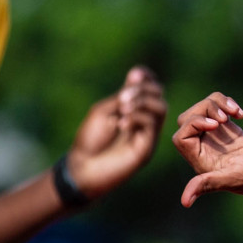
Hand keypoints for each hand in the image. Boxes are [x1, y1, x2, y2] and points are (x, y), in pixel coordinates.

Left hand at [67, 66, 168, 199]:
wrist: (82, 168)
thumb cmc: (90, 140)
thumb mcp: (104, 111)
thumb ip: (123, 96)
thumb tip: (138, 73)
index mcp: (133, 108)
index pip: (150, 87)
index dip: (146, 77)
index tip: (135, 74)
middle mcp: (144, 120)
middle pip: (159, 94)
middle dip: (143, 90)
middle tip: (122, 98)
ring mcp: (147, 134)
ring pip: (160, 108)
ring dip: (142, 103)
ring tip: (122, 110)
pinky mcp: (147, 148)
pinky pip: (151, 124)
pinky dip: (137, 118)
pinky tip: (121, 124)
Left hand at [171, 92, 242, 205]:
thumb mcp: (235, 177)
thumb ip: (208, 184)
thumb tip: (185, 202)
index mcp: (202, 164)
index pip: (181, 136)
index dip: (194, 124)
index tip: (217, 124)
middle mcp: (207, 152)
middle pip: (188, 120)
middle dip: (205, 110)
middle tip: (225, 116)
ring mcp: (219, 141)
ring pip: (203, 111)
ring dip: (218, 104)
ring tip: (236, 111)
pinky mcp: (232, 132)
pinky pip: (219, 110)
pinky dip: (227, 105)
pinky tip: (240, 113)